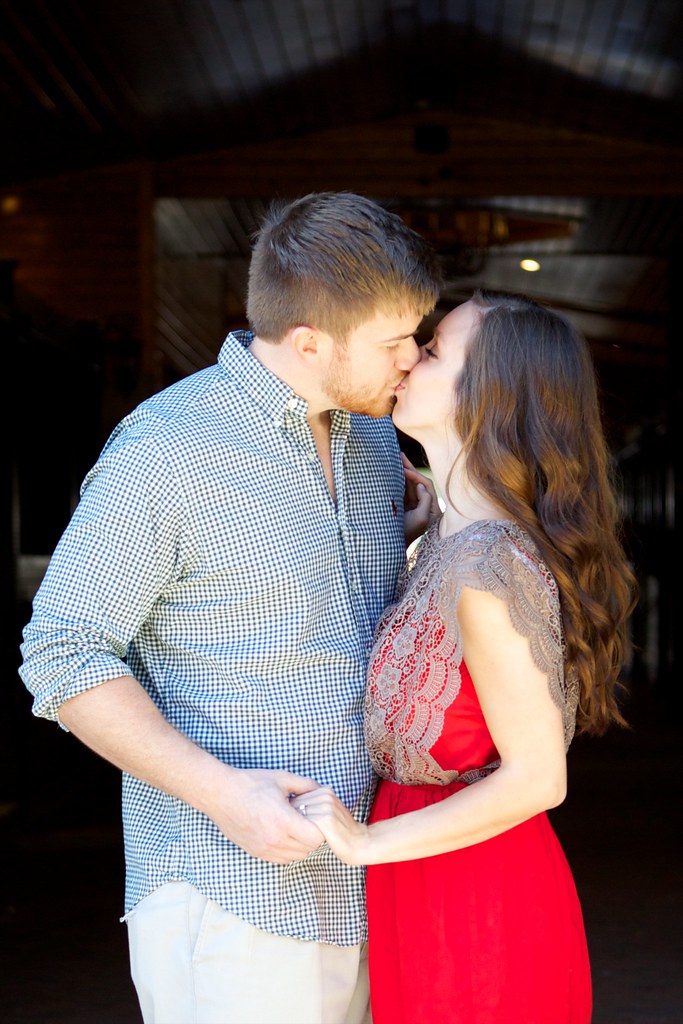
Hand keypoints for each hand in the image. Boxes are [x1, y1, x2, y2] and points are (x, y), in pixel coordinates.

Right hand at [207, 766, 324, 863]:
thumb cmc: (250, 783)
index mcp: (283, 821)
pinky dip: (287, 850)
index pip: (316, 838)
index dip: (320, 828)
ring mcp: (264, 849)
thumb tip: (325, 790)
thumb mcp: (282, 779)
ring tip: (295, 826)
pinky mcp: (255, 852)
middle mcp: (274, 840)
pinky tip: (283, 833)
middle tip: (307, 820)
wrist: (220, 793)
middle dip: (312, 836)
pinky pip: (281, 859)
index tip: (316, 816)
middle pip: (308, 849)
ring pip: (295, 857)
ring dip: (300, 845)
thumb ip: (306, 785)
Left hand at [290, 787, 368, 865]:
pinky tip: (306, 841)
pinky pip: (304, 826)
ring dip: (295, 827)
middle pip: (296, 805)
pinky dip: (301, 834)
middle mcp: (326, 795)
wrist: (360, 843)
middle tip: (297, 832)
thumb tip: (288, 806)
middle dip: (292, 819)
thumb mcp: (328, 811)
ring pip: (298, 815)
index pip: (297, 796)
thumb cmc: (340, 830)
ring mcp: (327, 806)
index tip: (299, 824)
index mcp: (325, 790)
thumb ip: (313, 804)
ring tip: (302, 837)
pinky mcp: (326, 820)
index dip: (293, 813)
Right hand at [401, 452, 439, 546]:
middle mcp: (425, 506)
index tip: (404, 471)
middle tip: (399, 455)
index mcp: (433, 509)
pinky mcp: (403, 507)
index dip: (416, 476)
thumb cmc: (408, 534)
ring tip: (395, 459)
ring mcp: (413, 506)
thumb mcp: (421, 518)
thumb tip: (420, 485)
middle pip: (417, 482)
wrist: (391, 545)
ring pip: (408, 484)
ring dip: (402, 472)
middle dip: (409, 469)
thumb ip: (425, 500)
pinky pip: (401, 490)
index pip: (426, 486)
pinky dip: (397, 480)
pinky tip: (392, 470)